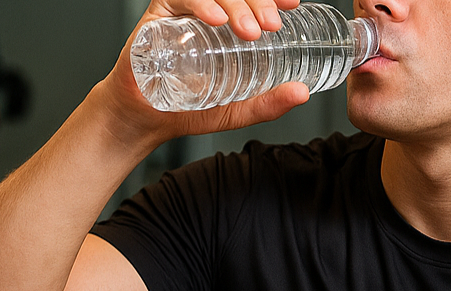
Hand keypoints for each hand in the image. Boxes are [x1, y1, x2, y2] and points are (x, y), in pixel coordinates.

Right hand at [100, 0, 309, 145]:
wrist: (147, 119)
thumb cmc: (188, 108)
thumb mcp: (238, 110)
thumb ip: (269, 103)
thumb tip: (302, 93)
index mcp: (229, 24)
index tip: (291, 4)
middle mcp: (209, 10)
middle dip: (259, 0)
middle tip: (271, 25)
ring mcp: (185, 8)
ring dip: (235, 4)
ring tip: (249, 31)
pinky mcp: (160, 11)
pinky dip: (200, 4)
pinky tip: (214, 19)